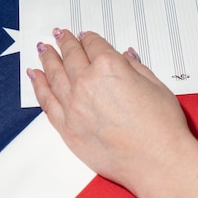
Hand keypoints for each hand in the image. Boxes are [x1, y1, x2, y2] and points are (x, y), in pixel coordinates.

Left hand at [27, 29, 191, 193]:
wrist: (157, 162)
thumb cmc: (162, 127)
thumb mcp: (156, 85)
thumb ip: (135, 67)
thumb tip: (125, 56)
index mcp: (110, 66)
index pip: (94, 45)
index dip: (89, 38)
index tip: (84, 36)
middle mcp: (87, 82)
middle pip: (71, 56)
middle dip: (65, 43)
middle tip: (59, 35)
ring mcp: (74, 106)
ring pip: (54, 74)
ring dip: (48, 59)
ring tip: (43, 49)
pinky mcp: (67, 128)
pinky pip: (46, 101)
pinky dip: (38, 86)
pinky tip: (34, 76)